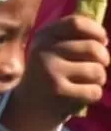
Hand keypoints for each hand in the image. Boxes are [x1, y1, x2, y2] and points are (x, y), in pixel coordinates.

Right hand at [10, 16, 109, 130]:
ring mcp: (50, 71)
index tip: (102, 41)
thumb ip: (72, 37)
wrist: (27, 107)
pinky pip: (94, 91)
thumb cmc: (48, 73)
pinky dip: (93, 94)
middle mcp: (44, 50)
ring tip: (86, 82)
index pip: (76, 22)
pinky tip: (80, 95)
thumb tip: (103, 37)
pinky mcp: (59, 91)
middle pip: (94, 48)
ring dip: (98, 79)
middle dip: (104, 59)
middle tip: (97, 66)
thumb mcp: (51, 49)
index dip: (96, 31)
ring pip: (97, 71)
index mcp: (44, 36)